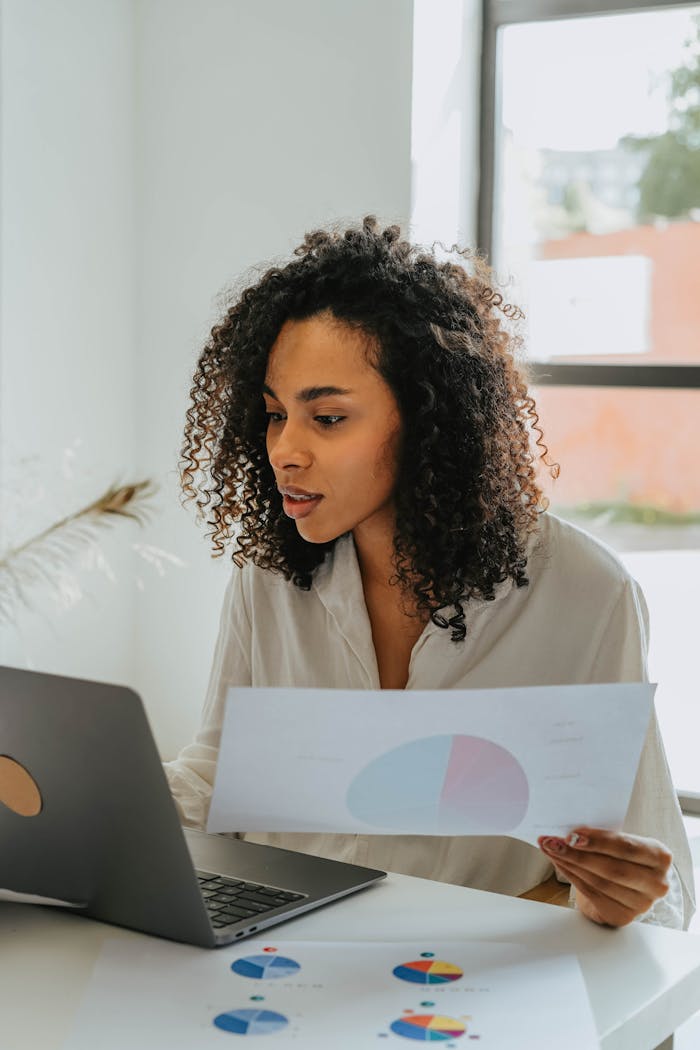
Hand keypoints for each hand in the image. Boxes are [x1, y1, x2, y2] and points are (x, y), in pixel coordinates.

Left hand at [538, 827, 671, 926]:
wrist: (624, 887)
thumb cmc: (620, 858)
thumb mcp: (620, 844)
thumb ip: (604, 838)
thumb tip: (570, 831)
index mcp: (659, 857)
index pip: (627, 848)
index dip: (599, 842)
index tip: (572, 835)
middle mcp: (656, 883)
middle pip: (612, 869)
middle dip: (579, 855)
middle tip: (554, 842)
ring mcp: (641, 903)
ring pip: (600, 882)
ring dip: (570, 864)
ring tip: (552, 850)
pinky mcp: (623, 915)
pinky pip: (592, 893)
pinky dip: (572, 876)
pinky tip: (560, 864)